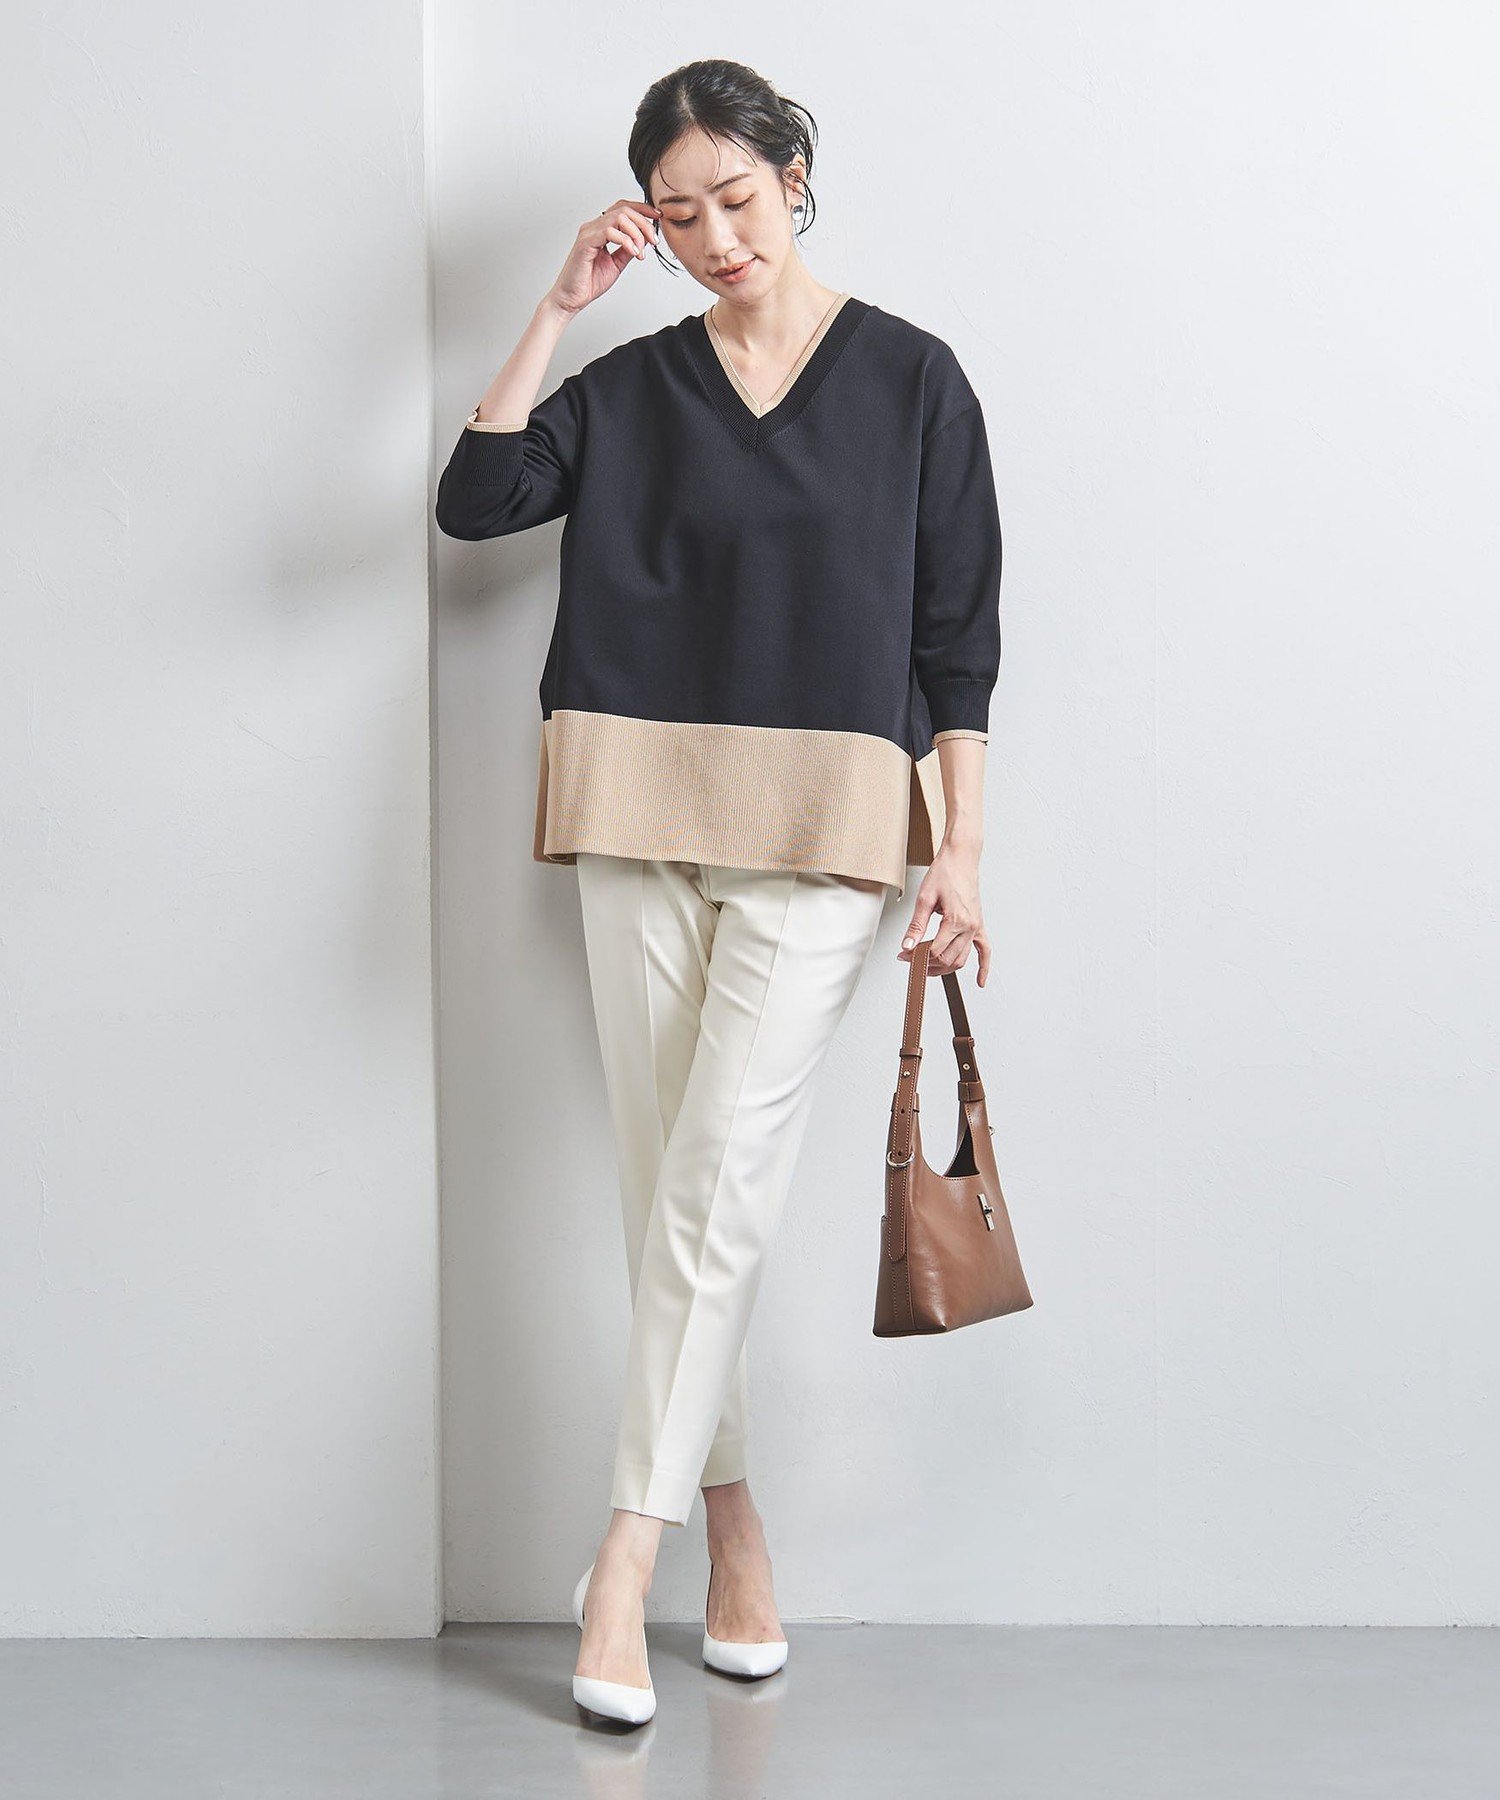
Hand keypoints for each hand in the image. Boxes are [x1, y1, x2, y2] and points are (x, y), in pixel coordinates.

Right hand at [545, 199, 661, 316]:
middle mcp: (594, 227)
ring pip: (618, 217)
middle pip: (624, 209)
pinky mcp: (585, 243)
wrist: (572, 298)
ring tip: (641, 251)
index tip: (658, 217)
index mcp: (600, 229)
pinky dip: (625, 240)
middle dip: (644, 223)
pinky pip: (609, 231)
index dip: (642, 209)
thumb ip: (628, 250)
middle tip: (654, 241)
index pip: (623, 208)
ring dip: (636, 233)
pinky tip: (632, 252)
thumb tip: (644, 240)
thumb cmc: (589, 282)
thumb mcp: (617, 263)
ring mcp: (589, 233)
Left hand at [897, 839, 989, 984]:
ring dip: (945, 968)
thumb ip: (916, 925)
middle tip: (910, 960)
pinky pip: (985, 950)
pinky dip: (984, 967)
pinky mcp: (978, 925)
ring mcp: (976, 927)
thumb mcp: (924, 899)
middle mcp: (969, 926)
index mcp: (956, 920)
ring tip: (927, 967)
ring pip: (961, 959)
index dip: (916, 957)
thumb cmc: (944, 873)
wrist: (961, 858)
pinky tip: (980, 980)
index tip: (903, 955)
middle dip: (927, 965)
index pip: (934, 951)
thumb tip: (907, 945)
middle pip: (948, 959)